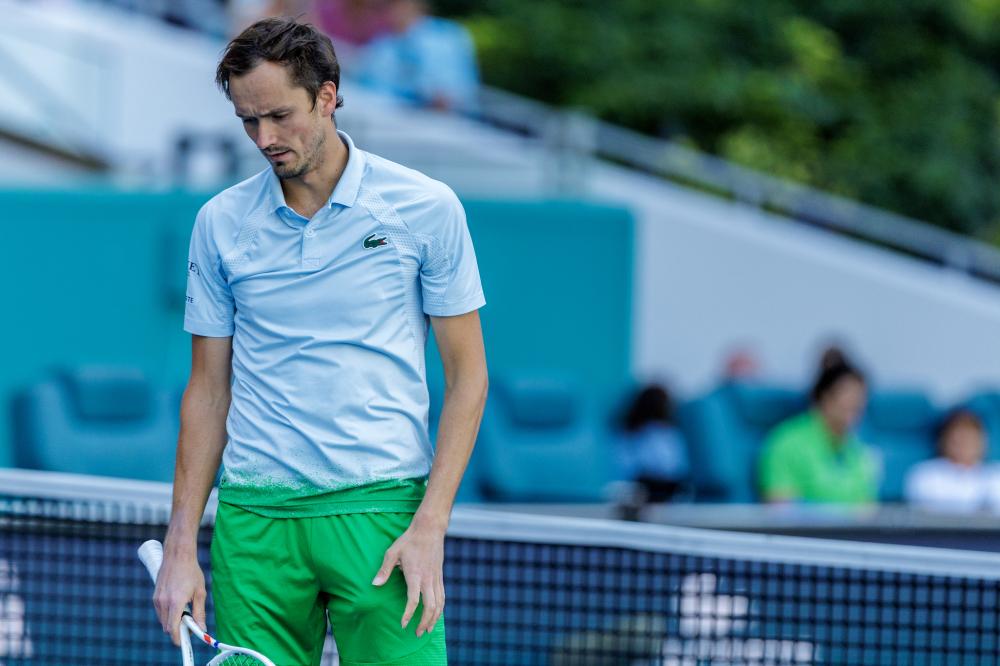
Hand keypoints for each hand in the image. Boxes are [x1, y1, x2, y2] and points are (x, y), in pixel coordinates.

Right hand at [152, 550, 206, 645]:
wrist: (177, 555)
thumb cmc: (191, 571)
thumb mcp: (200, 592)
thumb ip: (200, 612)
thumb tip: (201, 628)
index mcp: (175, 602)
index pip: (172, 629)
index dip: (178, 638)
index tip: (185, 640)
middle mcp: (163, 603)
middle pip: (167, 627)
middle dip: (177, 630)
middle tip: (190, 623)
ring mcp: (157, 599)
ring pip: (163, 620)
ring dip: (172, 621)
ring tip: (185, 610)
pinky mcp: (155, 596)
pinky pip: (160, 612)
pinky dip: (168, 614)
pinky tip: (178, 604)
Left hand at [371, 518, 445, 636]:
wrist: (429, 529)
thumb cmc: (409, 540)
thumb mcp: (392, 552)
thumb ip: (384, 570)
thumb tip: (374, 585)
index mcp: (415, 574)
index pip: (413, 600)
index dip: (408, 614)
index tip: (402, 624)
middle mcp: (428, 579)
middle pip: (430, 606)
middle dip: (424, 623)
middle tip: (417, 634)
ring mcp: (436, 578)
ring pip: (439, 604)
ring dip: (434, 619)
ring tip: (428, 630)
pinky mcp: (440, 576)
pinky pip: (442, 596)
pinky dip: (440, 609)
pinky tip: (436, 615)